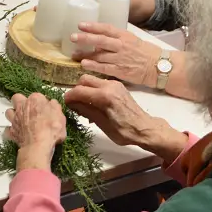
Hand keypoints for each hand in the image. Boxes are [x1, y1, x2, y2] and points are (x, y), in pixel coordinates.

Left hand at [5, 93, 66, 170]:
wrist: (38, 144)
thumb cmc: (51, 128)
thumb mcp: (60, 116)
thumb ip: (55, 107)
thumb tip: (52, 104)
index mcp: (35, 100)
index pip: (38, 96)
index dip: (42, 103)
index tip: (47, 109)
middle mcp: (22, 107)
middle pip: (17, 98)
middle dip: (21, 102)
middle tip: (29, 110)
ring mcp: (15, 119)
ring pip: (9, 112)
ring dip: (13, 115)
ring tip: (21, 120)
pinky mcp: (11, 132)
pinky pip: (7, 129)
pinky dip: (12, 131)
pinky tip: (18, 133)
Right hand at [64, 76, 186, 160]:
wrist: (145, 128)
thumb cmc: (125, 131)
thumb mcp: (102, 124)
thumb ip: (86, 111)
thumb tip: (72, 104)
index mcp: (105, 96)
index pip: (78, 91)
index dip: (69, 97)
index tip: (65, 105)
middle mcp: (109, 86)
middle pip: (83, 80)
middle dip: (76, 91)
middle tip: (76, 105)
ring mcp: (114, 84)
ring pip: (92, 80)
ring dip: (85, 90)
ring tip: (86, 106)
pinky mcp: (118, 86)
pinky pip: (100, 83)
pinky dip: (93, 90)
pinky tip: (95, 104)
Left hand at [72, 22, 159, 86]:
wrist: (158, 67)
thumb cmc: (146, 53)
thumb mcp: (133, 40)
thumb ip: (118, 38)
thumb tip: (101, 36)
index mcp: (125, 36)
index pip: (107, 29)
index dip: (93, 26)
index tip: (81, 25)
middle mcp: (122, 46)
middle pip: (100, 41)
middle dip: (85, 38)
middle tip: (72, 37)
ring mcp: (121, 58)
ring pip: (100, 55)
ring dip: (85, 54)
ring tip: (74, 53)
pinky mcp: (121, 71)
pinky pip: (104, 67)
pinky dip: (93, 65)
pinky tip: (84, 64)